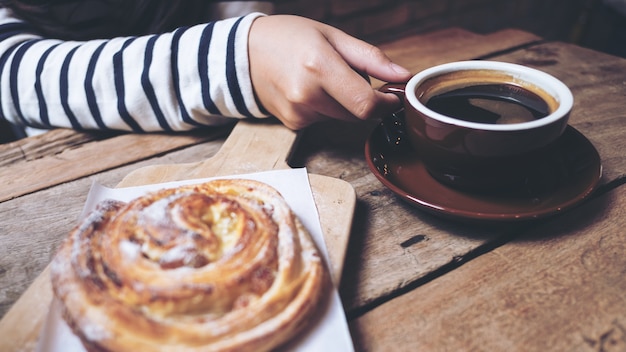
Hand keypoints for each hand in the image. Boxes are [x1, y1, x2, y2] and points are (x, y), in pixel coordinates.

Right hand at [248, 15, 411, 129]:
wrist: (244, 55)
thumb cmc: (289, 38)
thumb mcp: (332, 36)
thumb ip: (370, 58)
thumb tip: (402, 76)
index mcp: (319, 66)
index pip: (366, 103)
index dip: (387, 104)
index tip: (393, 97)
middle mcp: (307, 94)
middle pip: (358, 113)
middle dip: (364, 98)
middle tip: (349, 74)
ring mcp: (298, 113)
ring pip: (343, 118)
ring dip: (345, 103)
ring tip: (323, 78)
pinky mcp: (294, 124)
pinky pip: (325, 120)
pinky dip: (327, 108)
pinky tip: (310, 90)